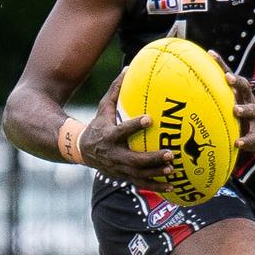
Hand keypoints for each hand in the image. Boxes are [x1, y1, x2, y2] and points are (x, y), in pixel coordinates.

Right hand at [78, 70, 174, 189]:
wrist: (81, 150)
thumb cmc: (97, 125)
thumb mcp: (103, 107)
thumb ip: (116, 90)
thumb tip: (129, 68)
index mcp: (109, 135)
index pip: (122, 130)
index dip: (134, 125)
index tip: (149, 118)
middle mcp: (113, 154)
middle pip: (133, 159)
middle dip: (152, 158)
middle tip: (170, 153)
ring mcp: (118, 168)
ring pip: (138, 174)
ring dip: (156, 173)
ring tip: (172, 169)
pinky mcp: (122, 177)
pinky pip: (140, 184)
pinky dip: (155, 186)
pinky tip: (172, 187)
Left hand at [208, 51, 254, 150]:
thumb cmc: (235, 118)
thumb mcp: (226, 108)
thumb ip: (210, 101)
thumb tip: (181, 95)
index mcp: (237, 93)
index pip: (228, 75)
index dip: (220, 64)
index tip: (210, 54)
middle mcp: (247, 101)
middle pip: (244, 86)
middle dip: (236, 81)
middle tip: (228, 79)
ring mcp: (253, 116)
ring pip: (250, 110)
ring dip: (243, 109)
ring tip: (236, 110)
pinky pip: (251, 137)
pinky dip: (245, 140)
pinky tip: (237, 143)